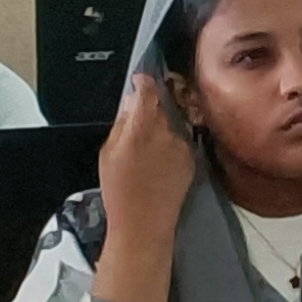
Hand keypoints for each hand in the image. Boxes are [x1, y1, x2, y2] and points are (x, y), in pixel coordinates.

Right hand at [100, 85, 199, 222]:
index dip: (144, 81)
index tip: (140, 79)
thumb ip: (123, 123)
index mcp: (142, 127)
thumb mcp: (108, 152)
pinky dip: (171, 143)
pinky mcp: (192, 157)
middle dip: (152, 108)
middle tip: (138, 120)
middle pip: (162, 106)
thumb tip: (132, 103)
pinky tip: (159, 161)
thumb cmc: (119, 189)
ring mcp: (183, 144)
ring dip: (162, 127)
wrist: (144, 221)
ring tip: (146, 149)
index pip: (148, 91)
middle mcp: (167, 131)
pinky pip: (181, 141)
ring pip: (172, 124)